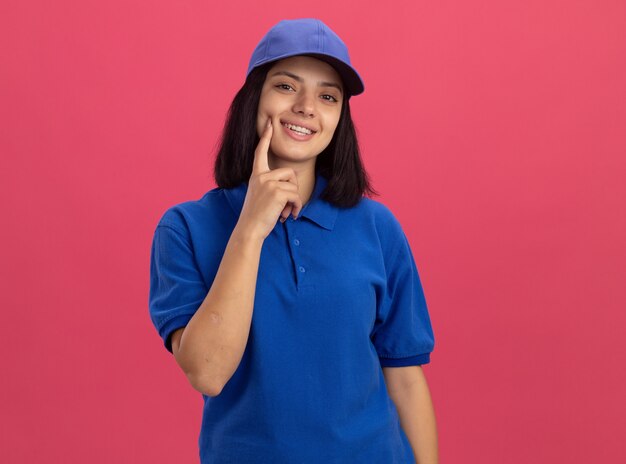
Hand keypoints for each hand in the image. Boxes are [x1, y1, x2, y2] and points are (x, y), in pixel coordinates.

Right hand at [236, 117, 302, 240]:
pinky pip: (296, 195)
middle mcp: (261, 176)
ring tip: (286, 212)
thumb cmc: (256, 216)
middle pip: (289, 173)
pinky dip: (297, 207)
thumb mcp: (260, 195)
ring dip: (294, 200)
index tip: (270, 124)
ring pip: (294, 185)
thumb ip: (271, 186)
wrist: (249, 229)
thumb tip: (291, 187)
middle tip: (286, 205)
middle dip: (292, 189)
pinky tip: (290, 215)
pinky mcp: (276, 192)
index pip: (261, 152)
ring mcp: (268, 183)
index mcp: (256, 175)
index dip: (266, 138)